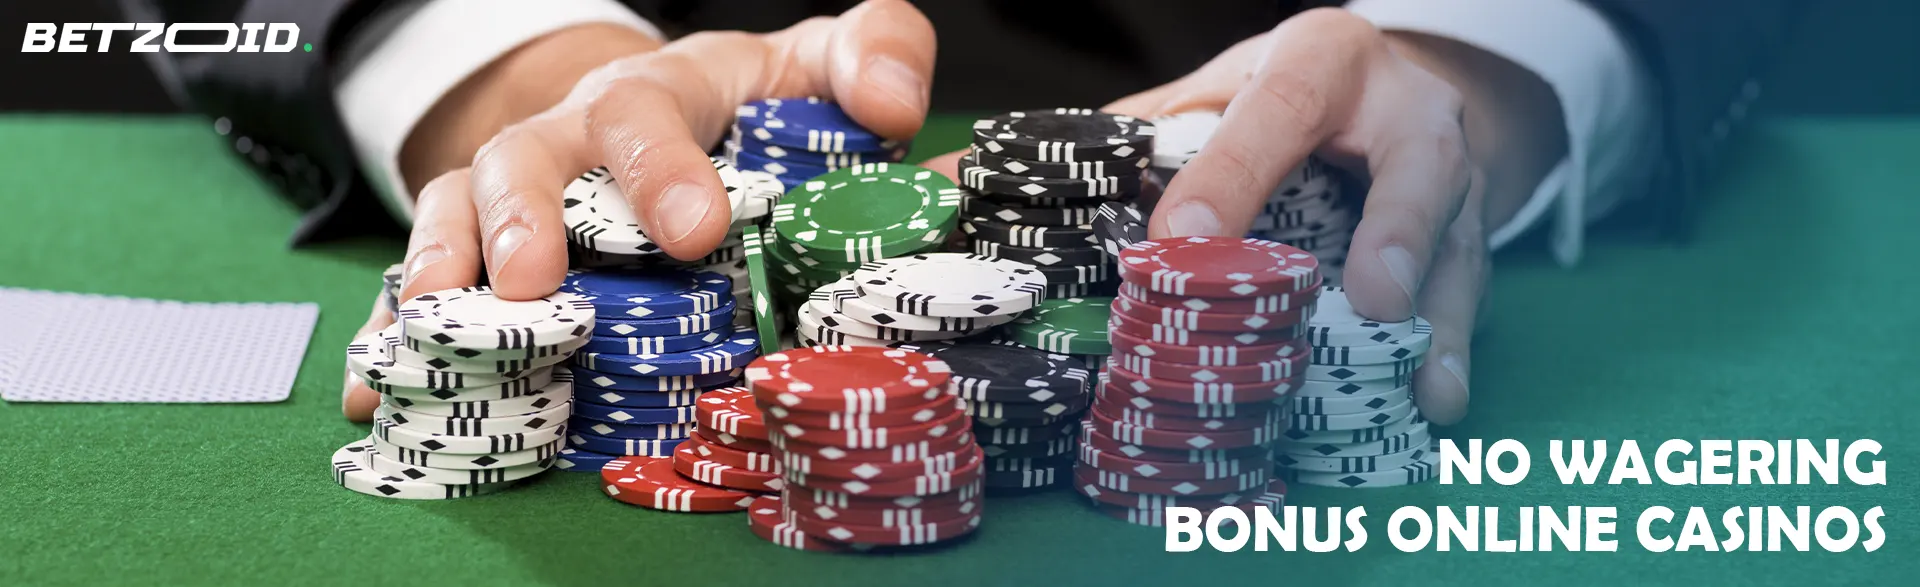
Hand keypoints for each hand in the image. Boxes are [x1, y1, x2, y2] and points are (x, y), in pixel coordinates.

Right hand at [344, 0, 937, 420]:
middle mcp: (569, 140)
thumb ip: (870, 60)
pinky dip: (394, 329)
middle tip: (535, 280)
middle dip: (524, 216)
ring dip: (441, 265)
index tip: (698, 230)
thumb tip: (892, 105)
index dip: (664, 166)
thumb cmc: (750, 114)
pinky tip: (378, 375)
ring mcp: (512, 195)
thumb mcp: (811, 73)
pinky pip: (421, 281)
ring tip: (438, 320)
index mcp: (659, 97)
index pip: (648, 110)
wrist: (663, 126)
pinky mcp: (477, 251)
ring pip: (453, 209)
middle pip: (526, 156)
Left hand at [1105, 9, 1566, 424]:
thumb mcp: (1225, 88)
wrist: (1391, 91)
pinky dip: (1453, 348)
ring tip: (1425, 386)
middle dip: (1398, 233)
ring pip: (1459, 243)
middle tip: (1374, 301)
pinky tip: (1435, 395)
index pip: (1278, 109)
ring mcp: (1459, 176)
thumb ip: (1156, 130)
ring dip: (1440, 320)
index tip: (1181, 239)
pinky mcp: (1476, 233)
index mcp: (1324, 61)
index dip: (1231, 176)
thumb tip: (1054, 187)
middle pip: (1419, 164)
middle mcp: (1409, 111)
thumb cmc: (1284, 98)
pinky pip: (1471, 291)